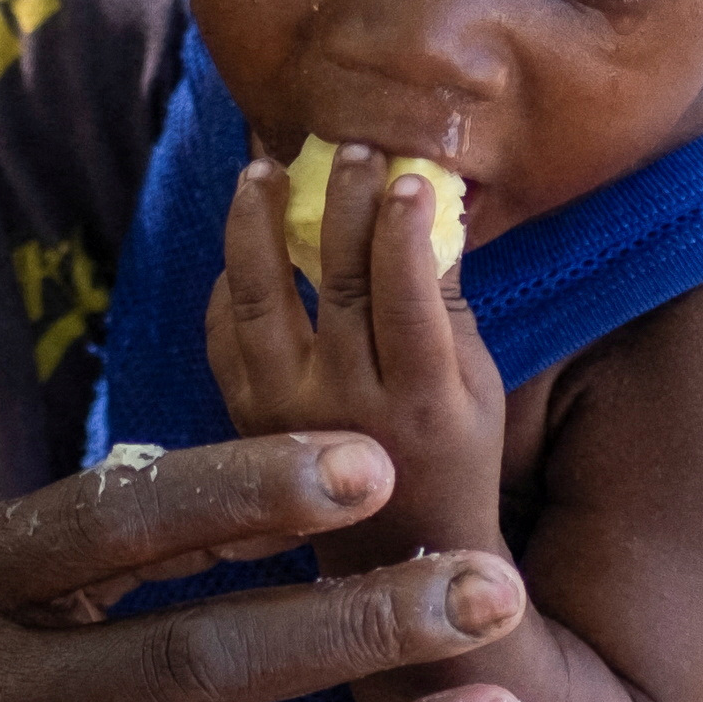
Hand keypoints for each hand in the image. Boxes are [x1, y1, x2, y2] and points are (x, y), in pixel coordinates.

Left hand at [206, 147, 502, 573]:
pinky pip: (224, 333)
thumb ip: (447, 302)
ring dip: (255, 225)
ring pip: (257, 300)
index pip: (407, 294)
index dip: (405, 227)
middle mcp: (344, 406)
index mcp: (421, 399)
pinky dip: (231, 279)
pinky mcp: (244, 413)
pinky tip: (245, 238)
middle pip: (335, 283)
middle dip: (340, 203)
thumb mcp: (478, 385)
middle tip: (347, 146)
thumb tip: (426, 204)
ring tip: (261, 167)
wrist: (394, 555)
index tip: (410, 175)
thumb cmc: (455, 453)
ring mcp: (283, 411)